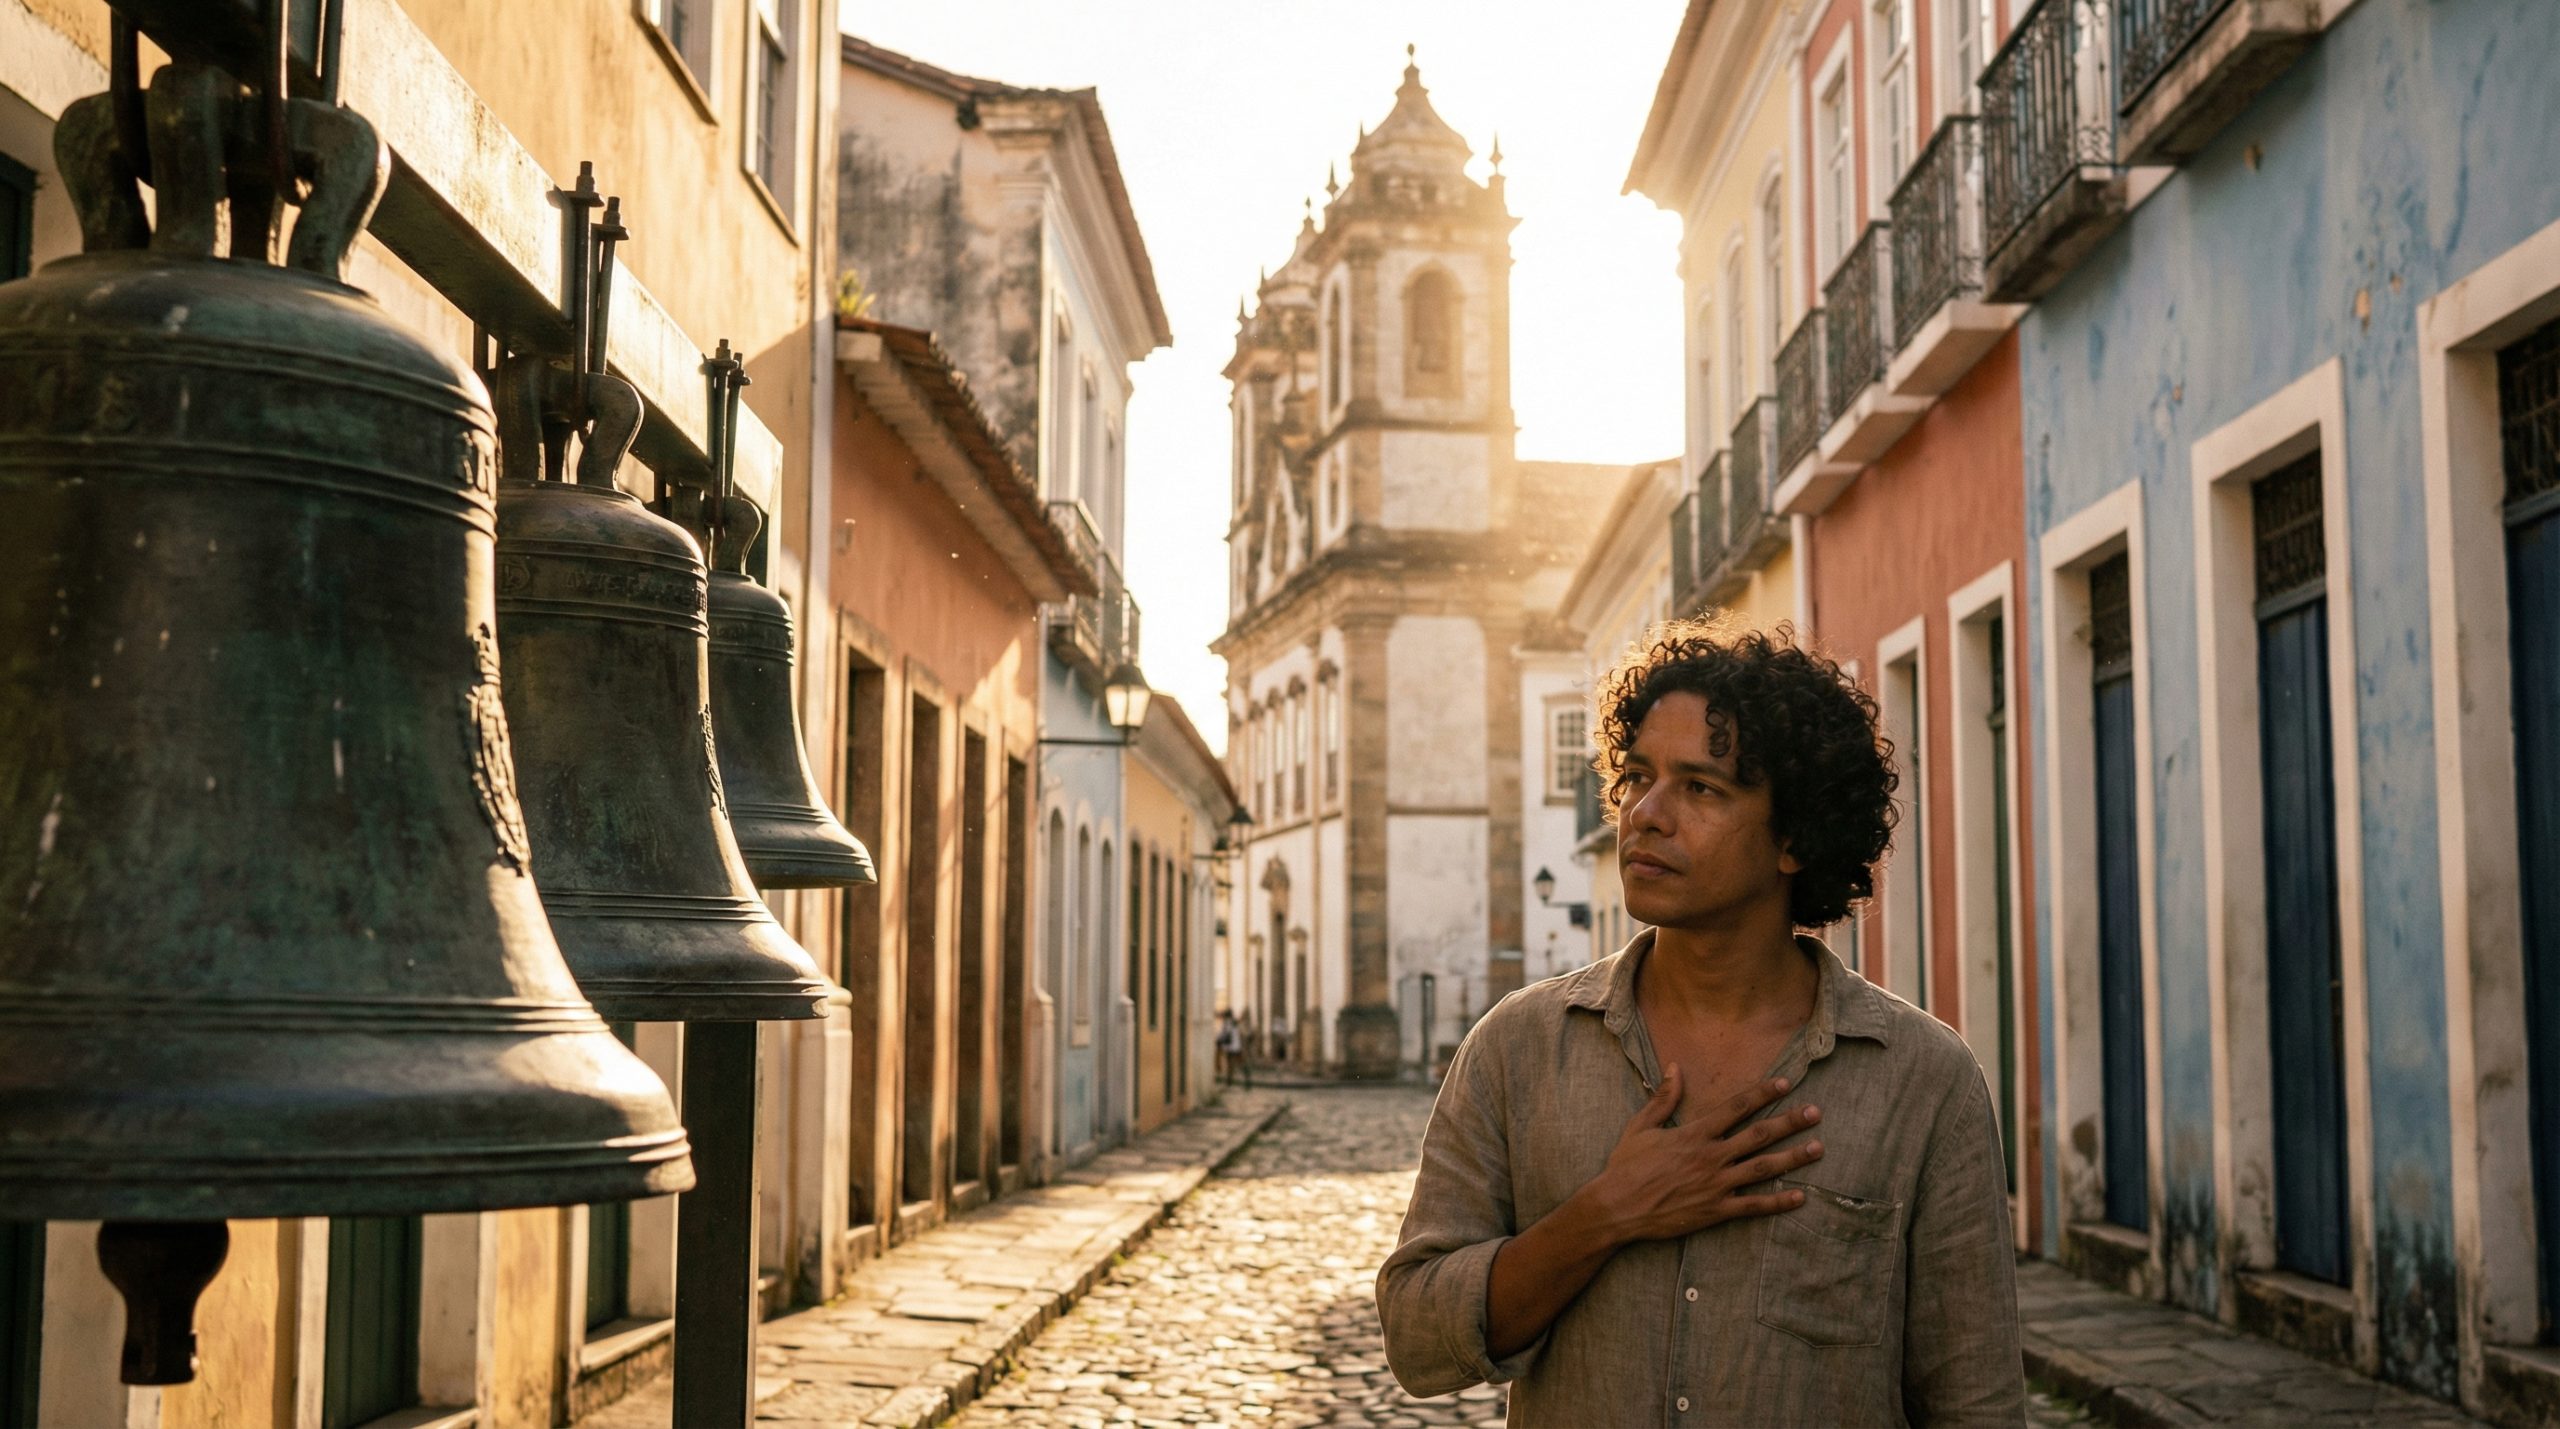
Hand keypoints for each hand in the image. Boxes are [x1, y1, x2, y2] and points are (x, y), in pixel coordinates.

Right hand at [1585, 1065, 1823, 1244]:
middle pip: (1759, 1135)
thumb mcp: (1641, 1127)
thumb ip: (1664, 1098)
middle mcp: (1710, 1156)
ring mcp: (1716, 1185)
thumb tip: (1675, 1067)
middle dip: (1790, 1122)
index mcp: (1694, 1134)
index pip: (1736, 1107)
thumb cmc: (1625, 1167)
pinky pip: (1753, 1206)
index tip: (1785, 1083)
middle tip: (1816, 1113)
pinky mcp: (1716, 1211)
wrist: (1617, 1208)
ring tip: (1818, 1148)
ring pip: (1763, 1168)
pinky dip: (1778, 1202)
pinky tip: (1800, 1197)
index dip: (1762, 1093)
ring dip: (1793, 1158)